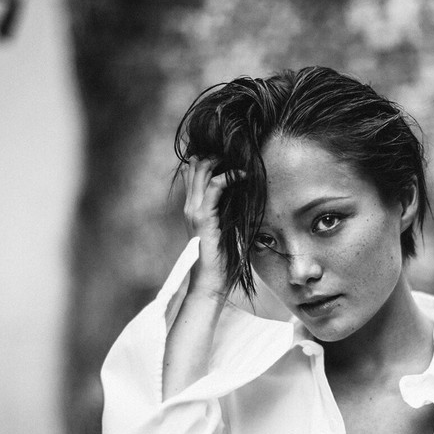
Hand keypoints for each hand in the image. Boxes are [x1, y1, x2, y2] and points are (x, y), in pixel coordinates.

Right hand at [181, 157, 237, 301]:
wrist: (211, 280)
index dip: (209, 157)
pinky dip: (230, 176)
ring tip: (240, 161)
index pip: (193, 171)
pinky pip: (215, 186)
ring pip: (202, 170)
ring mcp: (194, 210)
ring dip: (222, 161)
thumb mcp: (225, 227)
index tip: (231, 156)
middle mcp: (190, 205)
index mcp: (193, 207)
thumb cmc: (221, 258)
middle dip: (215, 154)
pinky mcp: (204, 217)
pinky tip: (243, 175)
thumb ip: (227, 209)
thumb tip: (243, 193)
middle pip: (196, 165)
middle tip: (236, 154)